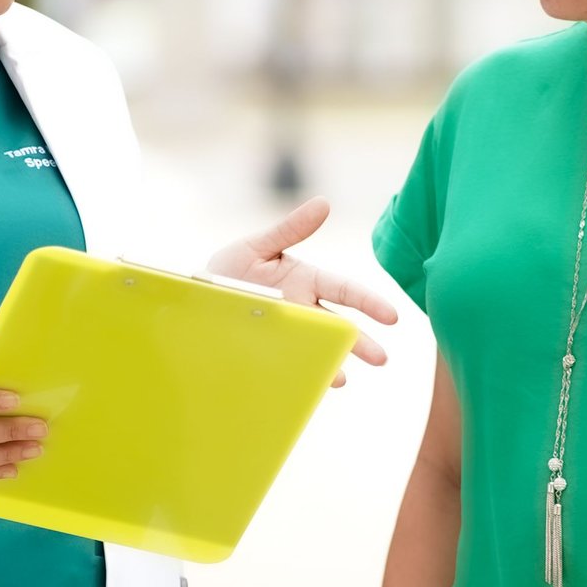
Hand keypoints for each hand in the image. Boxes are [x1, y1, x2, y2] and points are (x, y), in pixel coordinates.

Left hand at [205, 197, 397, 384]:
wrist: (195, 298)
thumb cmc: (229, 267)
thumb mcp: (258, 246)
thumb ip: (290, 229)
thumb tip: (323, 203)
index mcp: (306, 281)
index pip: (345, 291)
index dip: (369, 302)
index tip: (391, 316)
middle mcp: (303, 310)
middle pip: (340, 327)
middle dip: (362, 343)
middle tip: (382, 359)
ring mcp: (289, 334)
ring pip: (320, 350)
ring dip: (334, 363)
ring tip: (341, 378)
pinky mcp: (273, 352)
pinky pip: (294, 366)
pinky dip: (305, 375)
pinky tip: (311, 383)